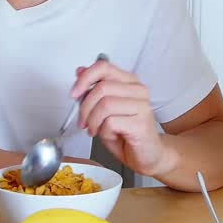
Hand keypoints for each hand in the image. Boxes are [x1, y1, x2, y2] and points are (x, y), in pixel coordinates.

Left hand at [70, 59, 172, 177]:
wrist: (148, 155)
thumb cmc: (127, 134)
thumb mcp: (104, 110)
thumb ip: (94, 90)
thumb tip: (80, 71)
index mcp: (129, 82)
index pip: (104, 67)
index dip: (85, 78)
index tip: (74, 93)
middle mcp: (138, 90)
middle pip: (101, 87)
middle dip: (85, 108)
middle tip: (83, 122)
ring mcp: (142, 106)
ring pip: (105, 104)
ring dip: (93, 121)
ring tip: (95, 130)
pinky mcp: (141, 123)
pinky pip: (111, 122)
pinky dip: (104, 132)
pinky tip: (110, 136)